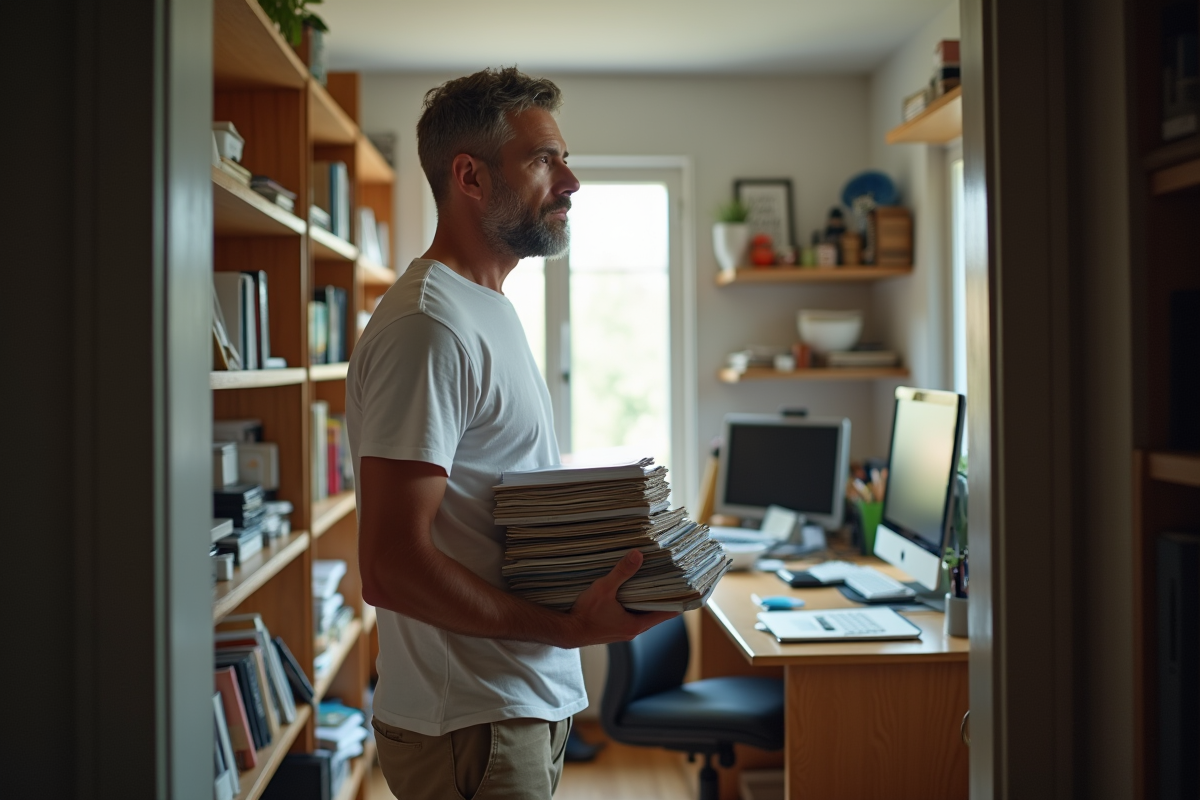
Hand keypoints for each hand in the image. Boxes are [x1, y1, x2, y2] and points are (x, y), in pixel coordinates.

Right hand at [563, 550, 678, 647]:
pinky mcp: (614, 627)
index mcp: (636, 625)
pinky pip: (630, 614)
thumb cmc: (585, 615)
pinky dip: (634, 604)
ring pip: (642, 614)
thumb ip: (621, 572)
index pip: (666, 614)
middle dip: (662, 597)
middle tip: (671, 579)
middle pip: (655, 613)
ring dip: (647, 600)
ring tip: (652, 581)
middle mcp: (633, 630)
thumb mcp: (604, 589)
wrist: (567, 631)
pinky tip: (630, 591)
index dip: (677, 602)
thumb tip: (637, 555)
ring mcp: (623, 630)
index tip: (687, 591)